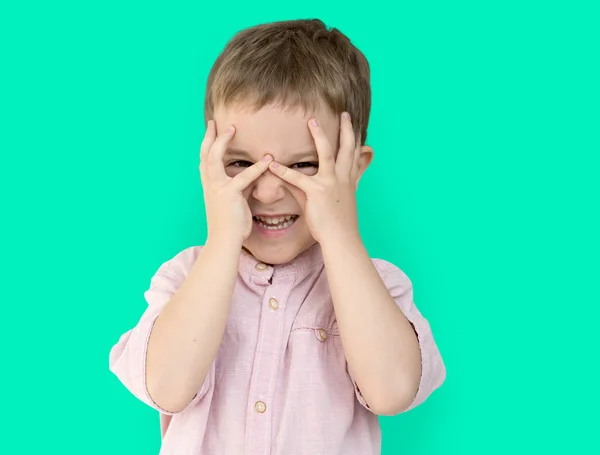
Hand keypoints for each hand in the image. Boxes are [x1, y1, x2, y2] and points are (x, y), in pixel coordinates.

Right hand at [199, 120, 272, 244]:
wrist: (224, 240)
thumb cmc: (231, 224)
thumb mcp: (235, 200)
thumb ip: (242, 186)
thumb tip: (253, 176)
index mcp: (209, 186)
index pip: (205, 160)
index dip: (207, 145)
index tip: (211, 131)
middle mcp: (209, 184)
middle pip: (204, 154)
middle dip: (209, 136)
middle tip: (214, 122)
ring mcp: (217, 188)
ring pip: (214, 158)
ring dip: (222, 142)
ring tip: (232, 129)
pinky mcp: (229, 194)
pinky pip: (244, 177)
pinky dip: (257, 167)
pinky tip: (268, 159)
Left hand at [268, 112, 363, 243]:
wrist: (342, 239)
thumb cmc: (339, 223)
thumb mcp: (335, 203)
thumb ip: (319, 187)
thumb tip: (307, 181)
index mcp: (349, 181)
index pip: (354, 156)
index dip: (356, 141)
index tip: (355, 127)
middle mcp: (343, 178)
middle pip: (347, 148)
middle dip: (346, 129)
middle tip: (344, 113)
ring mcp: (331, 183)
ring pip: (327, 153)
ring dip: (319, 135)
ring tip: (311, 121)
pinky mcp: (318, 192)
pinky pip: (297, 178)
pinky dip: (283, 171)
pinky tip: (272, 164)